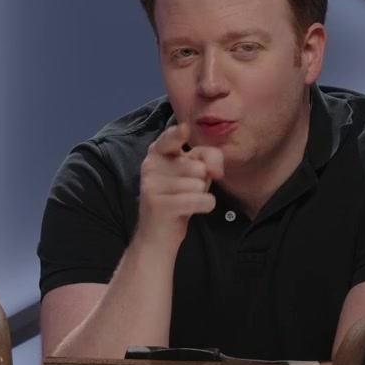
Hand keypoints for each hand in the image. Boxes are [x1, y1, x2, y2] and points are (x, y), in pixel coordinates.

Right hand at [137, 120, 224, 245]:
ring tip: (185, 201)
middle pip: (198, 167)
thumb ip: (208, 158)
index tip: (185, 129)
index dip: (178, 134)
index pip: (170, 139)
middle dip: (202, 181)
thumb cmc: (179, 197)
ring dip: (201, 196)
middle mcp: (150, 165)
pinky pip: (200, 200)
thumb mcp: (195, 172)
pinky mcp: (158, 204)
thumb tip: (213, 170)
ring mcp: (152, 185)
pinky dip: (204, 207)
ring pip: (200, 185)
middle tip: (186, 191)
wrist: (157, 235)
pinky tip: (190, 211)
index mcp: (157, 153)